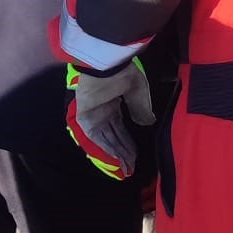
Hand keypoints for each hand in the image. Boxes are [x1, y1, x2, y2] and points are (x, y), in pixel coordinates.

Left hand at [66, 61, 154, 180]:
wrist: (107, 66)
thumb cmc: (123, 74)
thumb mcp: (138, 93)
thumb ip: (141, 109)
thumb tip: (147, 122)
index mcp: (114, 103)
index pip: (120, 128)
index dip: (128, 143)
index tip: (135, 156)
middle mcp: (103, 111)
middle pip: (113, 136)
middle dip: (123, 152)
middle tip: (131, 167)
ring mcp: (94, 115)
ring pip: (106, 139)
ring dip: (116, 153)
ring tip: (126, 167)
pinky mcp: (85, 117)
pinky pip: (96, 136)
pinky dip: (106, 147)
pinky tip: (116, 158)